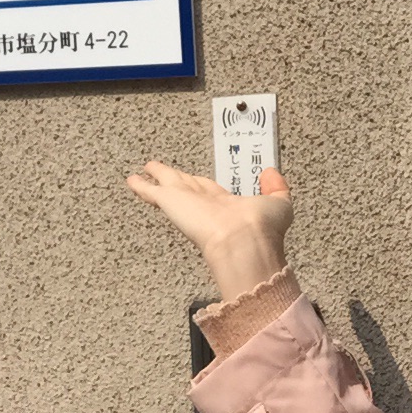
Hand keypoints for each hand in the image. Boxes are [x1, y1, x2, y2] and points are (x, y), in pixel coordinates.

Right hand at [127, 160, 293, 299]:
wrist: (245, 241)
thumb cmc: (262, 230)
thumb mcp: (279, 203)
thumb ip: (276, 188)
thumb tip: (270, 172)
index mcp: (227, 208)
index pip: (210, 193)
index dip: (203, 186)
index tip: (194, 181)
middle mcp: (206, 207)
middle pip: (186, 188)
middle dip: (175, 179)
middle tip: (161, 171)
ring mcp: (188, 205)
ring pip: (169, 187)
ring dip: (157, 178)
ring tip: (144, 171)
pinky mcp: (173, 203)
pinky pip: (154, 192)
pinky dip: (142, 187)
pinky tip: (132, 180)